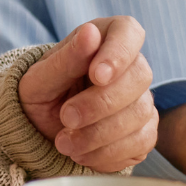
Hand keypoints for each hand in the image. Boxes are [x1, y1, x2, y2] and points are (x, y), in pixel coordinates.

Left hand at [17, 17, 156, 171]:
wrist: (41, 127)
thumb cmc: (41, 93)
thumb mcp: (41, 77)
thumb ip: (66, 58)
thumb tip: (90, 33)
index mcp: (105, 38)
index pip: (128, 32)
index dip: (118, 54)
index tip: (98, 76)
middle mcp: (130, 66)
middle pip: (139, 77)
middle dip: (101, 103)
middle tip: (66, 117)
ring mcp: (141, 100)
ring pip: (140, 114)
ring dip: (99, 134)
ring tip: (64, 142)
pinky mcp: (144, 132)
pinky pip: (140, 143)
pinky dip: (107, 153)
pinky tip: (81, 153)